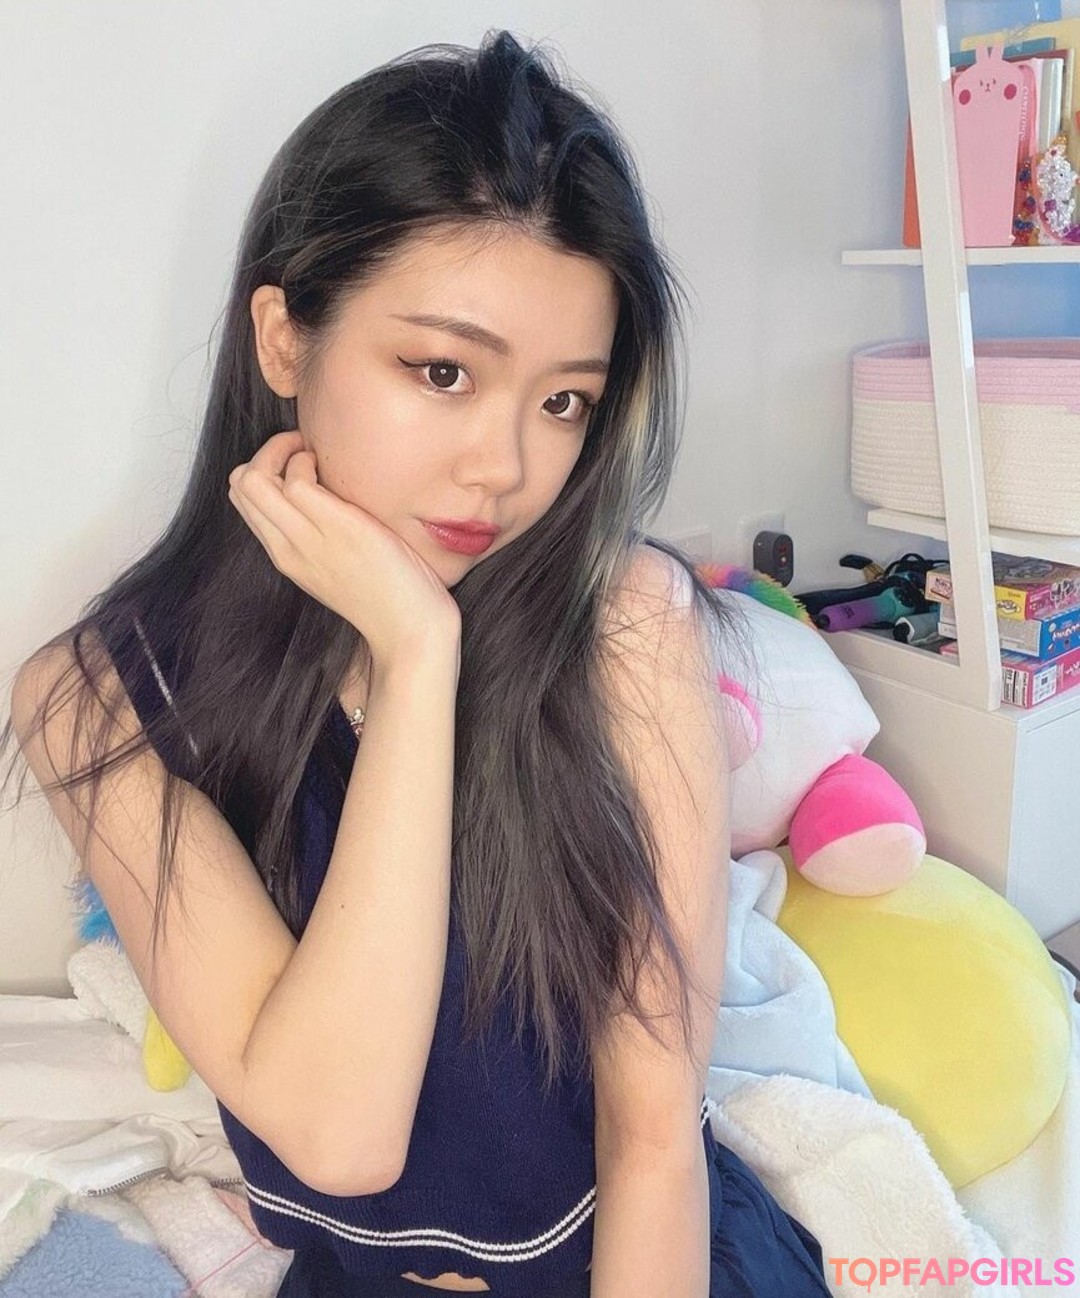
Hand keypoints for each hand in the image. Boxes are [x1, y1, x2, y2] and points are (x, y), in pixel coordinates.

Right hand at [227, 431, 460, 665]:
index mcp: (286, 556)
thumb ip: (321, 536)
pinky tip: (332, 470)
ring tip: (315, 455)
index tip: (296, 461)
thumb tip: (324, 498)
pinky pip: (298, 481)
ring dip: (283, 450)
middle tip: (302, 449)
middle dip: (266, 452)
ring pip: (254, 479)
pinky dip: (307, 462)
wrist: (409, 630)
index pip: (244, 500)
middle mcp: (287, 548)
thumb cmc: (387, 594)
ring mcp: (308, 540)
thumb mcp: (339, 565)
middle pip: (239, 485)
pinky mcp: (337, 529)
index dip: (263, 468)